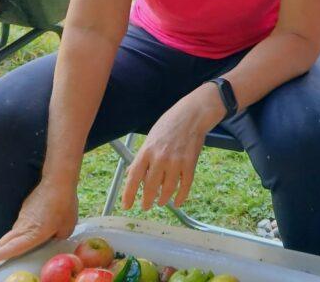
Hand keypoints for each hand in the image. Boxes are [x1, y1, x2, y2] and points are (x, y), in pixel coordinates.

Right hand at [0, 178, 77, 264]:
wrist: (58, 181)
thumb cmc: (64, 205)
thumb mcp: (68, 227)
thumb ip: (58, 236)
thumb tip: (53, 235)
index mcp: (33, 234)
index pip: (11, 248)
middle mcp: (23, 226)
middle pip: (6, 241)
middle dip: (4, 249)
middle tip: (8, 252)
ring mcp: (22, 215)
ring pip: (15, 230)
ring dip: (20, 235)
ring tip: (41, 229)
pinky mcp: (24, 207)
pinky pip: (23, 220)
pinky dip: (28, 223)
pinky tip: (44, 216)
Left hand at [121, 86, 222, 210]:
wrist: (192, 114)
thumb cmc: (169, 124)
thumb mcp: (150, 138)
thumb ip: (142, 157)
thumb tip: (131, 173)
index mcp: (147, 151)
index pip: (134, 178)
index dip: (129, 195)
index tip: (127, 206)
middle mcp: (160, 158)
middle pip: (150, 187)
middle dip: (147, 200)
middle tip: (145, 206)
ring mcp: (176, 162)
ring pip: (167, 190)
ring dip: (163, 200)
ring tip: (161, 203)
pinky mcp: (190, 164)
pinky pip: (185, 186)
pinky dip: (181, 197)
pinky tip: (178, 202)